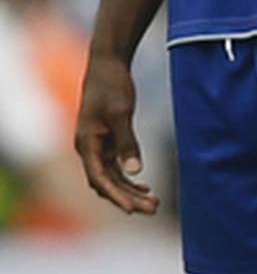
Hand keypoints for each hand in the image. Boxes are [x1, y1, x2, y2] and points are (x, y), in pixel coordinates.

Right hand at [74, 50, 157, 215]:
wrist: (108, 64)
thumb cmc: (112, 85)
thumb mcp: (121, 113)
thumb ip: (127, 143)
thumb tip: (134, 171)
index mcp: (86, 144)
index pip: (99, 179)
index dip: (115, 196)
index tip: (131, 210)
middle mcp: (88, 148)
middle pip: (106, 183)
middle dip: (128, 198)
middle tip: (153, 209)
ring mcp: (96, 146)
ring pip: (111, 178)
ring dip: (130, 191)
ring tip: (153, 203)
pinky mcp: (105, 141)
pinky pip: (115, 167)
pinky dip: (128, 178)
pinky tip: (144, 187)